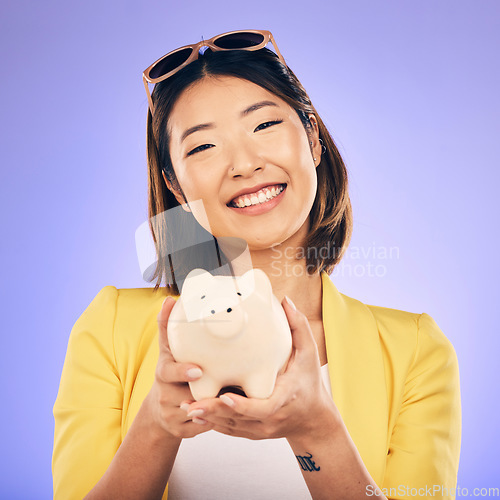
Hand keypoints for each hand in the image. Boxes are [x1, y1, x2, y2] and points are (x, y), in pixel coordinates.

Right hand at [146, 296, 214, 439]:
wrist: (161, 410)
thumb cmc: (172, 372)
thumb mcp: (168, 351)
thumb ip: (168, 326)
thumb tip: (170, 300)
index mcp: (163, 373)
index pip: (168, 373)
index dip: (182, 372)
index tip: (198, 370)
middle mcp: (165, 395)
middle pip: (186, 395)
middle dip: (205, 393)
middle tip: (225, 389)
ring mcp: (172, 415)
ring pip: (199, 412)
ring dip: (215, 406)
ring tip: (234, 398)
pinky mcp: (182, 432)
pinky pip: (203, 427)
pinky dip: (215, 421)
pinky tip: (227, 413)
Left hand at [183, 296, 339, 441]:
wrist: (312, 417)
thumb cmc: (310, 382)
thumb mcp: (309, 353)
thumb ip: (298, 326)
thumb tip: (285, 301)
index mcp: (284, 398)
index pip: (263, 407)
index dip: (243, 404)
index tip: (225, 396)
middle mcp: (271, 418)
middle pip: (240, 419)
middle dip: (215, 412)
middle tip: (192, 404)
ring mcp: (262, 429)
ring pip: (232, 427)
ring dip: (210, 418)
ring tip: (187, 408)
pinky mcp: (254, 433)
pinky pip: (231, 430)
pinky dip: (215, 423)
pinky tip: (197, 414)